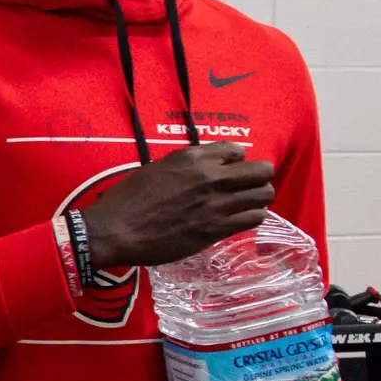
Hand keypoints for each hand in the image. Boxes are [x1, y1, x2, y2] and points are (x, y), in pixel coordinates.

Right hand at [80, 142, 274, 266]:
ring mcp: (217, 203)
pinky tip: (238, 219)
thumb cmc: (127, 199)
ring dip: (257, 198)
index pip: (238, 151)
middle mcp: (210, 177)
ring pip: (264, 194)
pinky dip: (252, 217)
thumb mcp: (156, 169)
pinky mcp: (217, 228)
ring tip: (244, 204)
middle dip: (257, 177)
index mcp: (192, 158)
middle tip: (244, 187)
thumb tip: (204, 169)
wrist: (116, 230)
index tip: (228, 171)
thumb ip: (186, 166)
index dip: (236, 162)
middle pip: (262, 170)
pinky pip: (255, 218)